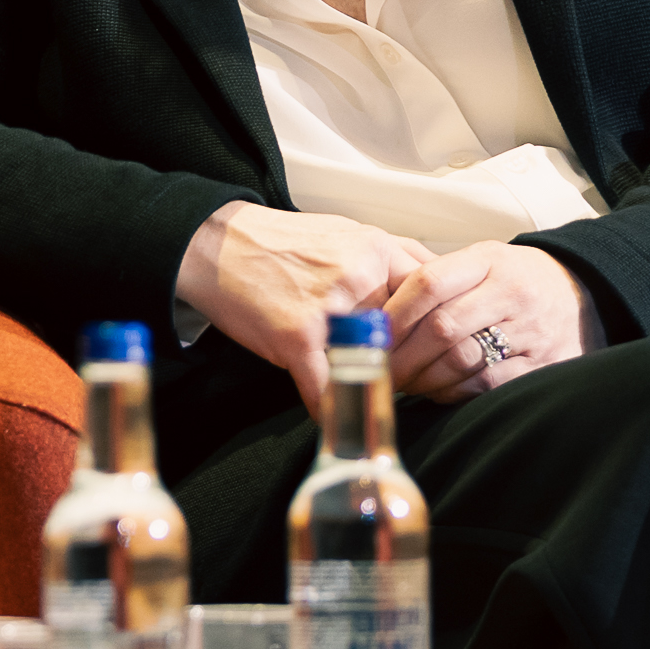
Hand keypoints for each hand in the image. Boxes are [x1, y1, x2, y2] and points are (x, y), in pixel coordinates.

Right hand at [179, 200, 434, 409]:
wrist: (215, 244)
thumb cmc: (279, 242)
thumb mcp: (345, 232)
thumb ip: (389, 256)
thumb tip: (429, 283)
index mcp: (376, 249)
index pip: (432, 297)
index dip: (434, 329)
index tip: (430, 350)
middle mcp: (360, 276)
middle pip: (409, 336)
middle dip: (409, 365)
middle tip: (405, 385)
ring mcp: (330, 309)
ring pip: (373, 366)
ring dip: (372, 390)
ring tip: (369, 402)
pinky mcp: (298, 337)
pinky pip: (327, 388)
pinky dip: (330, 409)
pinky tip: (330, 416)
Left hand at [383, 241, 605, 402]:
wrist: (583, 294)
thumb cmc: (515, 280)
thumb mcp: (483, 261)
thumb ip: (438, 279)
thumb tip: (378, 312)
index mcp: (489, 261)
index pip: (430, 282)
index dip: (395, 312)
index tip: (371, 334)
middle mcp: (511, 293)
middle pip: (442, 326)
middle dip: (403, 354)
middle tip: (379, 369)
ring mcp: (530, 330)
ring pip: (462, 359)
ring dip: (425, 377)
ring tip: (406, 381)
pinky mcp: (542, 364)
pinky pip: (486, 384)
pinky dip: (453, 391)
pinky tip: (438, 390)